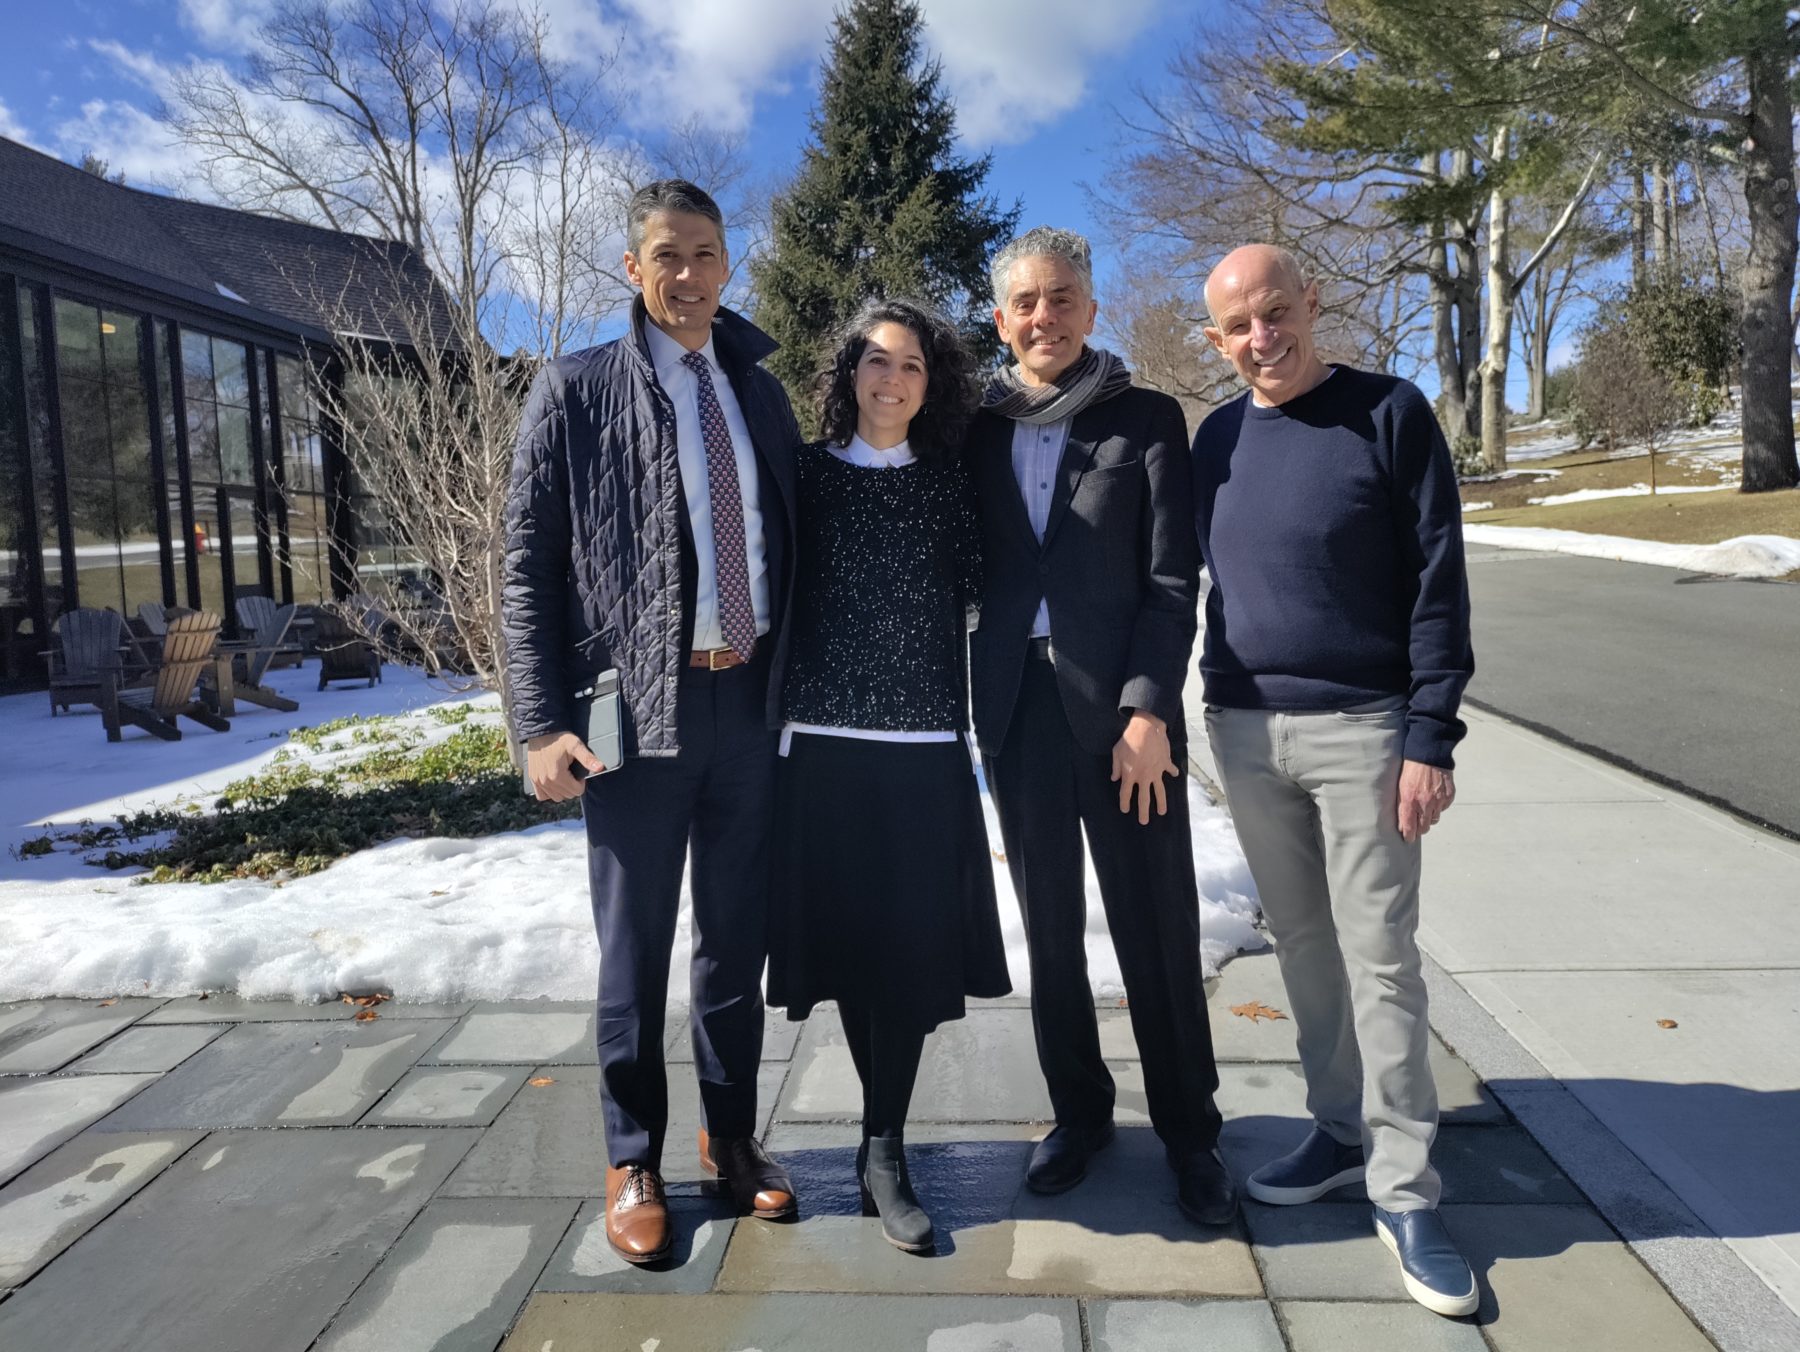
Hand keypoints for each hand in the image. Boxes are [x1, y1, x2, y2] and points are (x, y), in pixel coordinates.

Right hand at [526, 730, 603, 801]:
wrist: (541, 732)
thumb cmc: (559, 739)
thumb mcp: (576, 746)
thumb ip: (588, 758)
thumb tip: (600, 768)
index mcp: (557, 775)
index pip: (577, 791)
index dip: (581, 782)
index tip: (577, 770)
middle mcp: (546, 781)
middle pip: (567, 795)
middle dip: (573, 786)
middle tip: (571, 772)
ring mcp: (538, 781)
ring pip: (556, 797)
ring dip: (562, 790)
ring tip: (563, 776)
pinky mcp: (532, 779)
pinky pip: (542, 796)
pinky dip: (549, 792)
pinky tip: (554, 782)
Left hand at [1111, 710, 1178, 824]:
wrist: (1147, 728)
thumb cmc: (1129, 739)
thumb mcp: (1116, 752)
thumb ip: (1115, 767)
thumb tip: (1114, 778)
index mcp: (1129, 775)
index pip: (1125, 794)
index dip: (1124, 803)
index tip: (1125, 810)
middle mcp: (1143, 777)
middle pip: (1143, 799)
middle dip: (1143, 812)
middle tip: (1144, 822)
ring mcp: (1156, 772)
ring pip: (1159, 792)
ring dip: (1161, 803)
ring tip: (1162, 812)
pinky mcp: (1165, 764)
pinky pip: (1170, 770)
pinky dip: (1173, 771)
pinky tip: (1175, 775)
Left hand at [1397, 760, 1453, 841]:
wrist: (1428, 754)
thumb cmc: (1410, 770)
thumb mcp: (1400, 787)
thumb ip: (1401, 806)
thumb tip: (1402, 825)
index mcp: (1410, 801)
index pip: (1410, 827)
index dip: (1409, 836)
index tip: (1408, 839)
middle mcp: (1425, 803)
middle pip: (1424, 827)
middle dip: (1420, 829)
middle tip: (1416, 826)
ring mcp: (1439, 800)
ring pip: (1435, 820)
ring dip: (1430, 818)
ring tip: (1425, 810)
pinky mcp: (1449, 796)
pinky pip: (1443, 809)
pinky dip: (1439, 807)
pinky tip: (1434, 798)